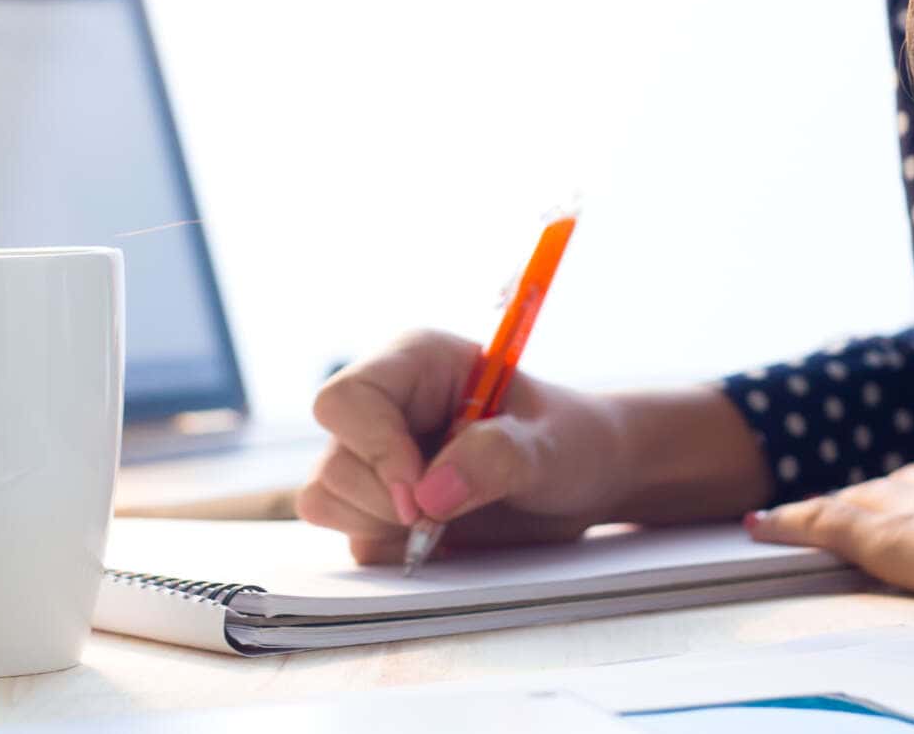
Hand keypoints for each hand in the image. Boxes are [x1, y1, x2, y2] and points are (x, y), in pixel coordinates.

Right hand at [298, 329, 629, 564]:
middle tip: (444, 518)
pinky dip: (391, 551)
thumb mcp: (551, 445)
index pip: (348, 399)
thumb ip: (497, 457)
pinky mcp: (380, 505)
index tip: (418, 498)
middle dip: (383, 501)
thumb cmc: (572, 442)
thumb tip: (428, 495)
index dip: (373, 449)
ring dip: (381, 526)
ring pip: (326, 498)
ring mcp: (376, 457)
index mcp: (416, 363)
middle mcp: (385, 406)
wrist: (587, 480)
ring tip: (447, 524)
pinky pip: (352, 537)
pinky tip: (442, 541)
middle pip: (332, 459)